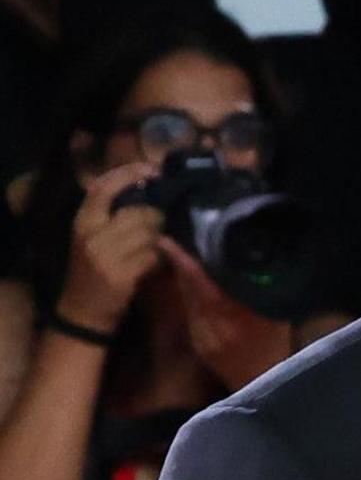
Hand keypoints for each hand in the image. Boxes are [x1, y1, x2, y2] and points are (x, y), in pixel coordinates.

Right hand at [60, 158, 165, 328]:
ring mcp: (106, 256)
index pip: (102, 189)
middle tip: (161, 224)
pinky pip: (153, 257)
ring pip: (148, 234)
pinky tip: (156, 263)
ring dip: (160, 239)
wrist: (82, 310)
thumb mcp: (90, 238)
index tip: (151, 169)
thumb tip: (143, 189)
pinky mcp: (122, 275)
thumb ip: (109, 215)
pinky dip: (160, 259)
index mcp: (82, 222)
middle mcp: (91, 236)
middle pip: (136, 213)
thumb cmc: (90, 270)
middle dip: (155, 217)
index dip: (127, 174)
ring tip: (157, 245)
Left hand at [164, 241, 292, 391]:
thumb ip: (262, 296)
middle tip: (173, 243)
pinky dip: (191, 298)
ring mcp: (202, 337)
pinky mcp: (199, 344)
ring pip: (187, 301)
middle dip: (181, 267)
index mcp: (231, 319)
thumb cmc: (279, 352)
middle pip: (189, 290)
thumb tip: (253, 267)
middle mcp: (211, 328)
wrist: (267, 386)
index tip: (166, 242)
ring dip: (184, 281)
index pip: (200, 284)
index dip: (183, 262)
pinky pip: (192, 314)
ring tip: (181, 259)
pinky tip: (194, 288)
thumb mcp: (277, 321)